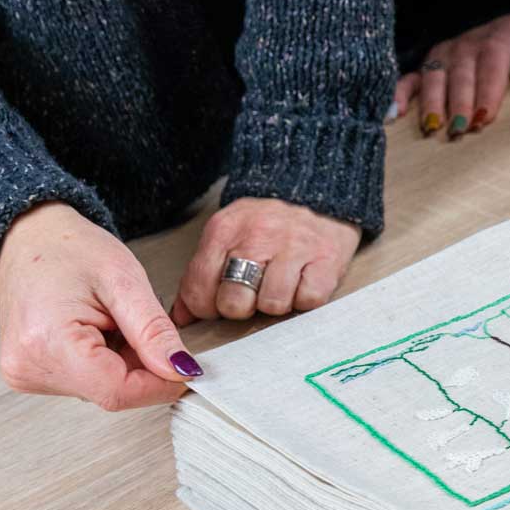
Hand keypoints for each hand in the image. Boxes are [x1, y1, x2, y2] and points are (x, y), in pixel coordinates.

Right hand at [0, 202, 197, 409]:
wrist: (29, 238)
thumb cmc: (68, 249)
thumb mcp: (124, 281)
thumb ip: (154, 332)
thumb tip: (182, 371)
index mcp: (47, 344)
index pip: (119, 391)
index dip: (162, 384)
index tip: (188, 368)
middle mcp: (29, 367)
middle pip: (112, 392)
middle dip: (143, 367)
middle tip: (139, 324)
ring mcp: (26, 373)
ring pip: (103, 389)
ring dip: (125, 363)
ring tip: (112, 321)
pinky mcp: (31, 373)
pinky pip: (88, 382)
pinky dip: (107, 362)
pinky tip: (99, 331)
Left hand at [172, 197, 360, 324]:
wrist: (316, 191)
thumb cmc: (268, 223)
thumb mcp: (226, 236)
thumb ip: (201, 274)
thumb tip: (181, 317)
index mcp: (224, 231)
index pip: (199, 289)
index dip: (207, 308)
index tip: (220, 302)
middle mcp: (258, 236)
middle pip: (234, 303)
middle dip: (243, 307)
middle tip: (254, 294)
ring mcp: (295, 247)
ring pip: (273, 305)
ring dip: (277, 303)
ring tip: (281, 285)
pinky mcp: (327, 260)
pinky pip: (309, 300)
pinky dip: (306, 299)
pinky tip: (303, 282)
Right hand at [393, 13, 509, 139]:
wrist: (493, 28)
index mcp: (494, 39)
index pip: (490, 65)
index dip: (487, 90)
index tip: (484, 116)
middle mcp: (465, 46)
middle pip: (461, 74)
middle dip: (459, 102)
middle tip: (460, 129)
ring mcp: (443, 55)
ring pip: (434, 78)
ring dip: (433, 103)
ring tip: (433, 128)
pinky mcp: (428, 66)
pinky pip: (409, 78)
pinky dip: (400, 94)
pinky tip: (396, 114)